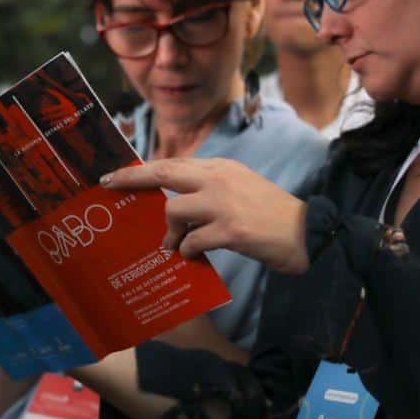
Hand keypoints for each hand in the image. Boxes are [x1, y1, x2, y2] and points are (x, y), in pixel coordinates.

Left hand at [101, 158, 309, 274]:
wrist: (310, 234)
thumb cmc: (273, 217)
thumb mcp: (241, 190)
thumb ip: (209, 191)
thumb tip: (173, 209)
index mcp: (221, 168)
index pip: (174, 163)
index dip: (142, 169)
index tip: (116, 174)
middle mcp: (219, 179)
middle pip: (164, 173)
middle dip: (132, 179)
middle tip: (109, 185)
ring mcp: (224, 203)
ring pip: (174, 211)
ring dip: (170, 232)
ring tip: (175, 246)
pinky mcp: (231, 229)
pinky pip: (191, 241)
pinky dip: (187, 251)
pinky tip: (194, 255)